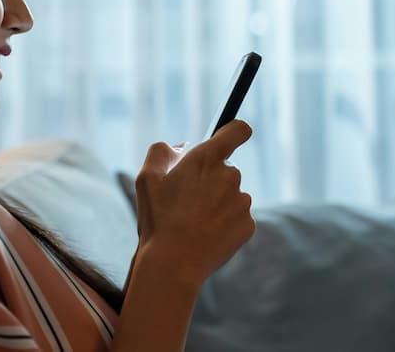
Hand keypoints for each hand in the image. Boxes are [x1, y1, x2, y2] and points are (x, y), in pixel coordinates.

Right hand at [132, 121, 255, 287]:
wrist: (174, 263)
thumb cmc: (158, 218)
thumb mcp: (146, 178)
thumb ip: (161, 152)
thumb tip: (179, 147)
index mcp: (207, 159)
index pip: (238, 130)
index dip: (235, 131)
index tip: (229, 137)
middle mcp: (230, 176)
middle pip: (227, 168)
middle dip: (211, 178)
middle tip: (187, 199)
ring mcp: (242, 201)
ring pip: (232, 194)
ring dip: (218, 202)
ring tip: (193, 222)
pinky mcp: (248, 225)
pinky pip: (237, 217)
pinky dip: (225, 223)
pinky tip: (205, 235)